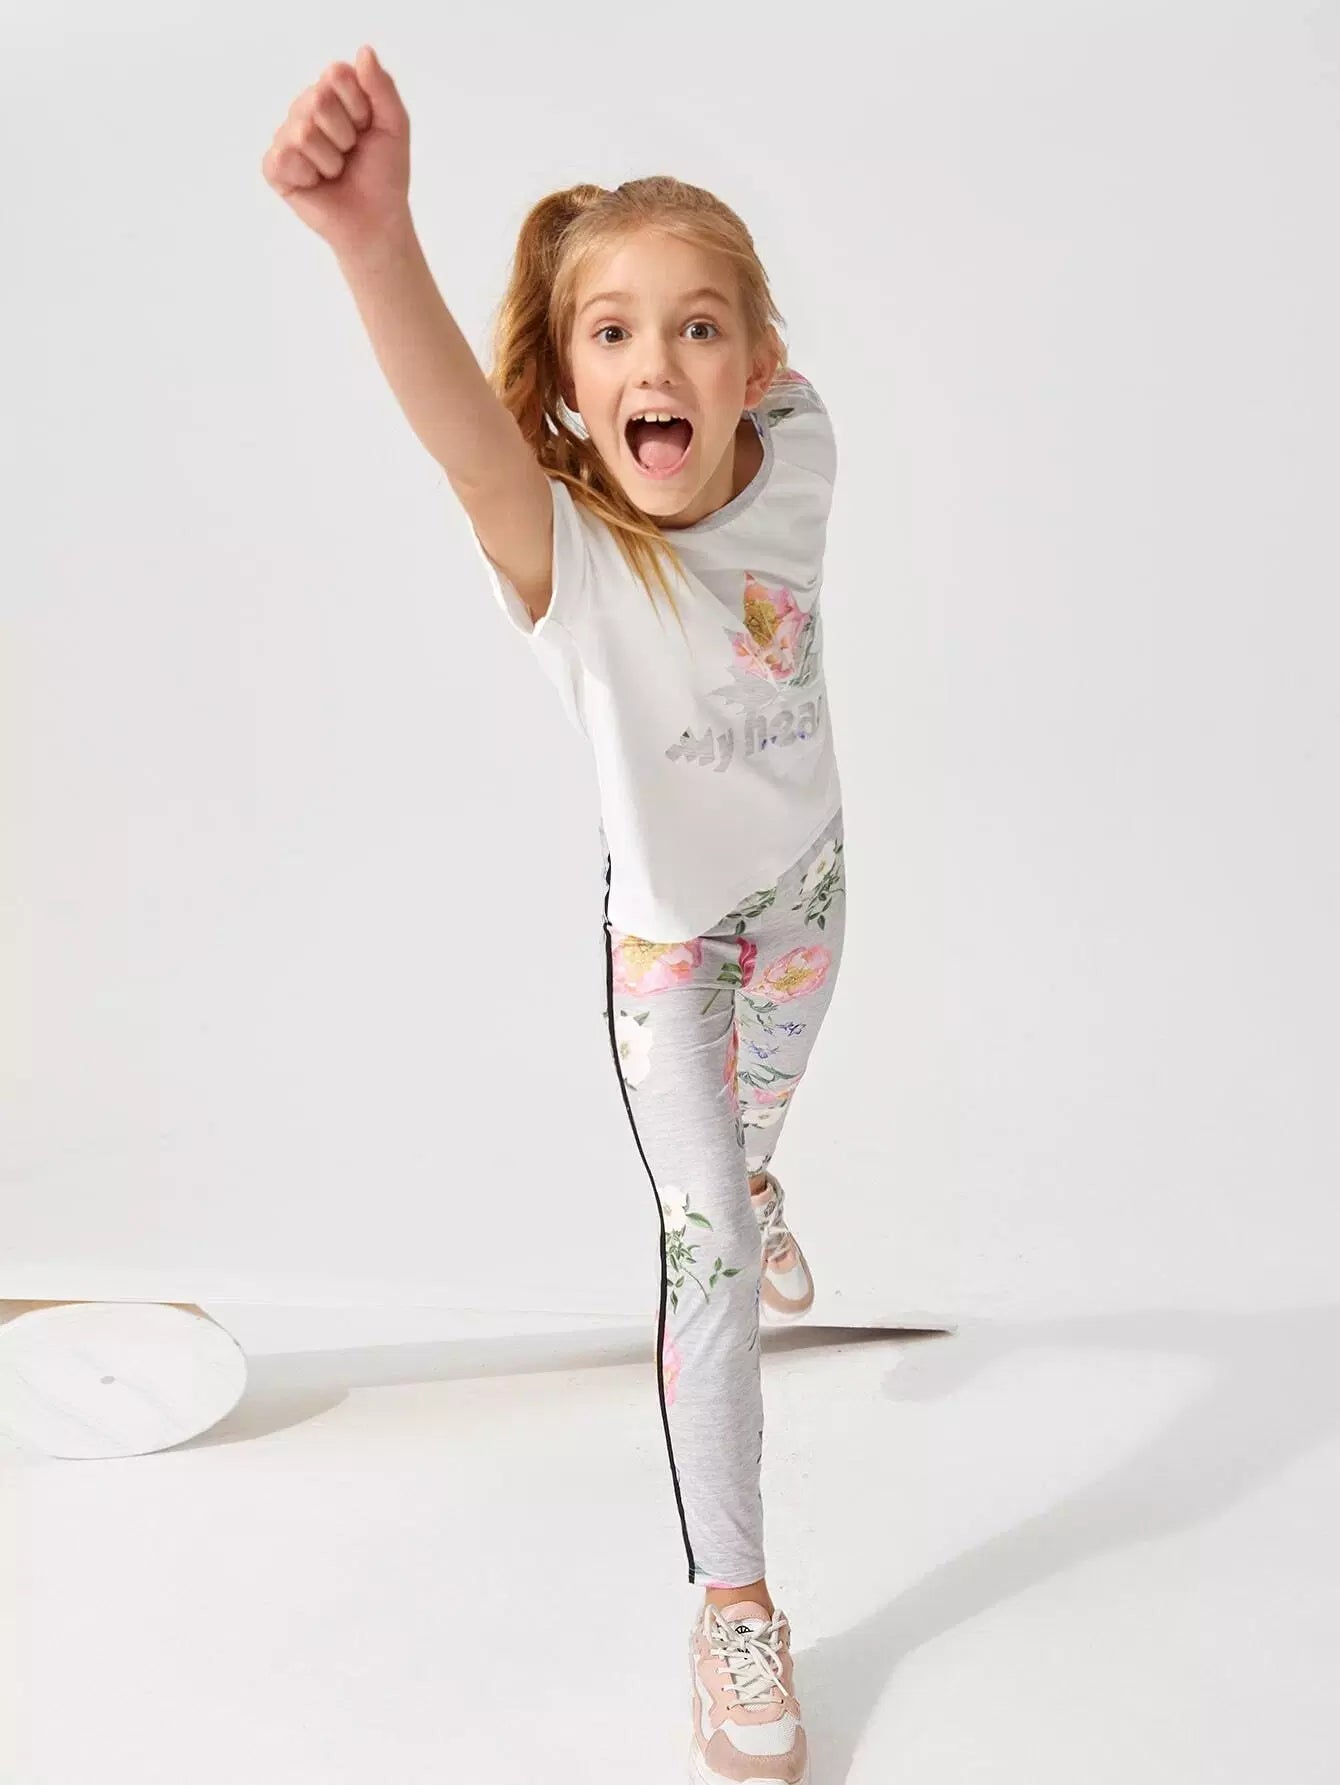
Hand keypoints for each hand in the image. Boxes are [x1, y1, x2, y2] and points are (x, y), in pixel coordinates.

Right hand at [260, 45, 411, 257]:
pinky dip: (308, 175)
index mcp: (331, 93)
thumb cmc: (384, 174)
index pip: (336, 75)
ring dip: (330, 160)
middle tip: (351, 153)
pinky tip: (315, 182)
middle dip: (345, 135)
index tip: (367, 128)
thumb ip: (382, 87)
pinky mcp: (275, 167)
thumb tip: (364, 51)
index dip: (358, 107)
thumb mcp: (394, 125)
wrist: (376, 219)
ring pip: (303, 131)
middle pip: (318, 100)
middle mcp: (305, 108)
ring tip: (336, 170)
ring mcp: (287, 136)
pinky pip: (283, 157)